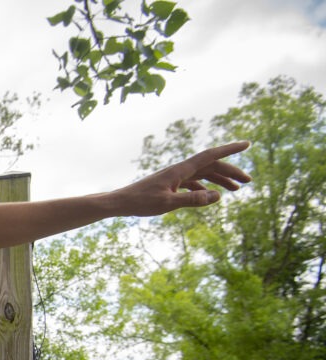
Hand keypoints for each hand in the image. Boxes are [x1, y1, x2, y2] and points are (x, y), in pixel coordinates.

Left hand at [115, 141, 251, 216]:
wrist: (120, 203)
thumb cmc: (141, 203)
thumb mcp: (168, 204)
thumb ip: (193, 200)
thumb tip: (218, 196)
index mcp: (180, 170)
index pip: (210, 156)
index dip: (230, 150)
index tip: (247, 144)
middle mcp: (179, 170)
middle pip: (211, 166)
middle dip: (231, 171)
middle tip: (249, 181)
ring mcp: (175, 177)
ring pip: (204, 174)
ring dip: (221, 180)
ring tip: (237, 189)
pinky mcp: (170, 185)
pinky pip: (193, 182)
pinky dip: (206, 187)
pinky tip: (212, 195)